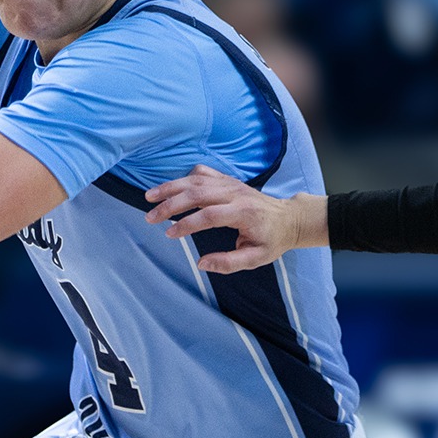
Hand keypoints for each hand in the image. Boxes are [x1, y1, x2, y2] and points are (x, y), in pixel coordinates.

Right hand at [144, 166, 326, 273]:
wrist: (288, 218)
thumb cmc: (272, 240)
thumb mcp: (256, 259)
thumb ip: (229, 263)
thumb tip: (201, 263)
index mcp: (243, 213)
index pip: (208, 215)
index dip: (186, 224)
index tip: (168, 234)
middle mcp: (235, 194)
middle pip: (196, 193)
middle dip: (170, 204)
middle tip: (150, 217)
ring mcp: (230, 183)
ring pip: (195, 180)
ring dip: (170, 188)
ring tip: (149, 197)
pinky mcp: (227, 180)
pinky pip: (202, 173)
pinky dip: (185, 178)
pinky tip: (171, 187)